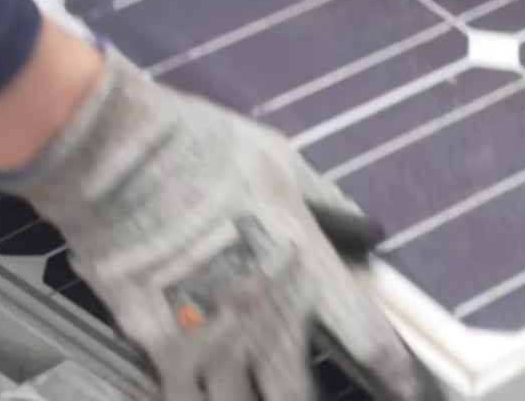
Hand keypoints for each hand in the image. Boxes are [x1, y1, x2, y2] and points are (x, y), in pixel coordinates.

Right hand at [0, 50, 440, 400]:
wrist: (118, 158)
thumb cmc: (202, 149)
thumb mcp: (279, 161)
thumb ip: (323, 202)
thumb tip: (361, 228)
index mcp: (306, 266)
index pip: (367, 339)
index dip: (395, 376)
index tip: (405, 391)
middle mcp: (266, 315)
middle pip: (299, 396)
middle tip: (299, 393)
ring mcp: (212, 337)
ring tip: (252, 391)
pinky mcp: (161, 345)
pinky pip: (184, 397)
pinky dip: (194, 395)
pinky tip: (196, 388)